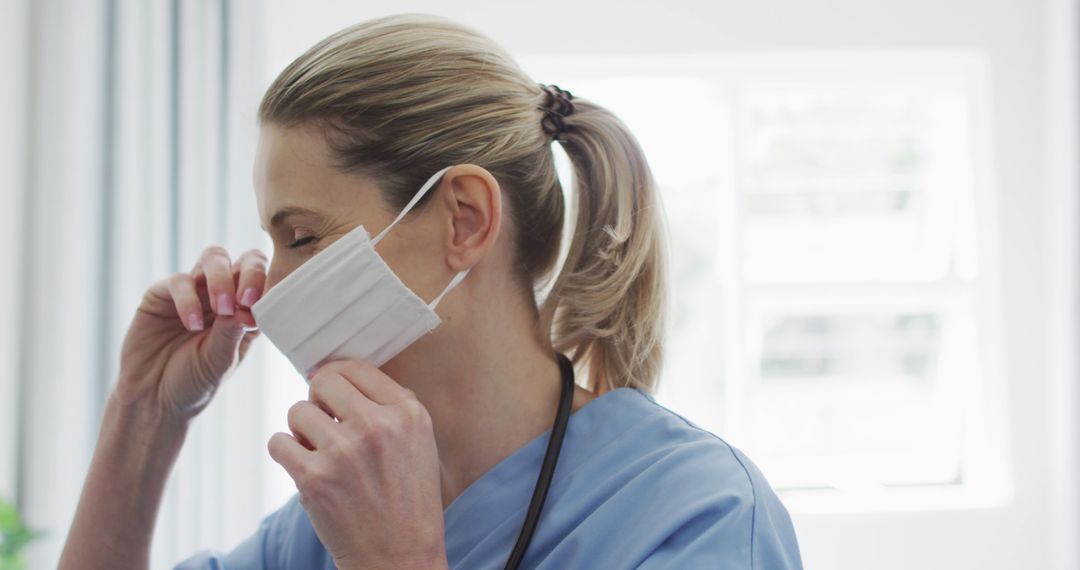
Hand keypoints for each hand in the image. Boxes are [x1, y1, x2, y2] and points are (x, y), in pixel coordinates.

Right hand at [114, 246, 267, 422]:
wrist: (153, 398)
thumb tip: (245, 306)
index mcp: (246, 311)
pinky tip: (192, 325)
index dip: (267, 285)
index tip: (259, 307)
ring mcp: (194, 291)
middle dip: (250, 273)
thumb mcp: (220, 362)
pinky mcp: (162, 294)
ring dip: (221, 279)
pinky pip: (179, 281)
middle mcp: (223, 295)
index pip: (266, 281)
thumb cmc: (194, 383)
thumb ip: (232, 332)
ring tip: (221, 309)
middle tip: (245, 300)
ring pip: (214, 258)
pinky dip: (189, 300)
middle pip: (244, 260)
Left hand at [268, 359, 447, 569]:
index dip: (337, 378)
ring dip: (301, 430)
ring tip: (319, 452)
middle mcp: (377, 426)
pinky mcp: (314, 479)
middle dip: (317, 400)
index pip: (356, 368)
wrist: (400, 556)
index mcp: (407, 413)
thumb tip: (339, 375)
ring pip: (296, 411)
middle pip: (322, 382)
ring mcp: (343, 452)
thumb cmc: (408, 499)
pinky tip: (305, 467)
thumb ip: (389, 405)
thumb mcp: (419, 442)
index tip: (332, 395)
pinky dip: (285, 454)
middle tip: (324, 422)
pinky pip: (278, 443)